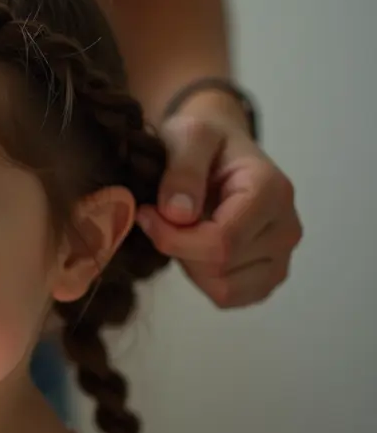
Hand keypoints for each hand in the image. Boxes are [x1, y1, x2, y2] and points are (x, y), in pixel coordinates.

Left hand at [136, 93, 302, 307]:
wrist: (218, 148)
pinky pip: (230, 297)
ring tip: (186, 229)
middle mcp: (286, 228)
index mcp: (272, 191)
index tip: (146, 213)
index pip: (221, 242)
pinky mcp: (269, 276)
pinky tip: (196, 247)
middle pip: (219, 267)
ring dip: (191, 264)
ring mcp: (282, 257)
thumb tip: (178, 213)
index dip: (172, 236)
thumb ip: (182, 169)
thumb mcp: (187, 135)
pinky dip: (204, 278)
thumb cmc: (203, 140)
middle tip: (164, 217)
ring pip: (223, 289)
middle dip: (179, 247)